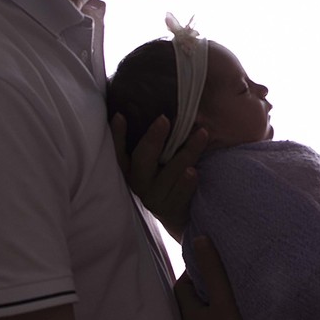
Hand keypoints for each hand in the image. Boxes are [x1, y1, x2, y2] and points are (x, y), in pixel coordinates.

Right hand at [112, 113, 206, 238]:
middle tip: (164, 119)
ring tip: (201, 135)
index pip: (119, 149)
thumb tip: (171, 105)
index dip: (117, 134)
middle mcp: (138, 181)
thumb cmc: (167, 175)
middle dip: (153, 138)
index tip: (120, 115)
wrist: (177, 213)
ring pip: (168, 175)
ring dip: (186, 154)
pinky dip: (186, 183)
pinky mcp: (170, 209)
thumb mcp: (158, 159)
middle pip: (143, 159)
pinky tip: (194, 172)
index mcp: (130, 167)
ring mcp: (153, 197)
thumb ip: (157, 141)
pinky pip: (179, 195)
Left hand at [174, 236, 269, 319]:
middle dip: (204, 287)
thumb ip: (212, 269)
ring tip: (233, 292)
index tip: (208, 260)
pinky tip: (243, 318)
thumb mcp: (224, 297)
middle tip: (220, 272)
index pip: (181, 288)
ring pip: (208, 319)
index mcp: (191, 318)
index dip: (191, 271)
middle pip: (194, 303)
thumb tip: (199, 239)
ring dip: (216, 305)